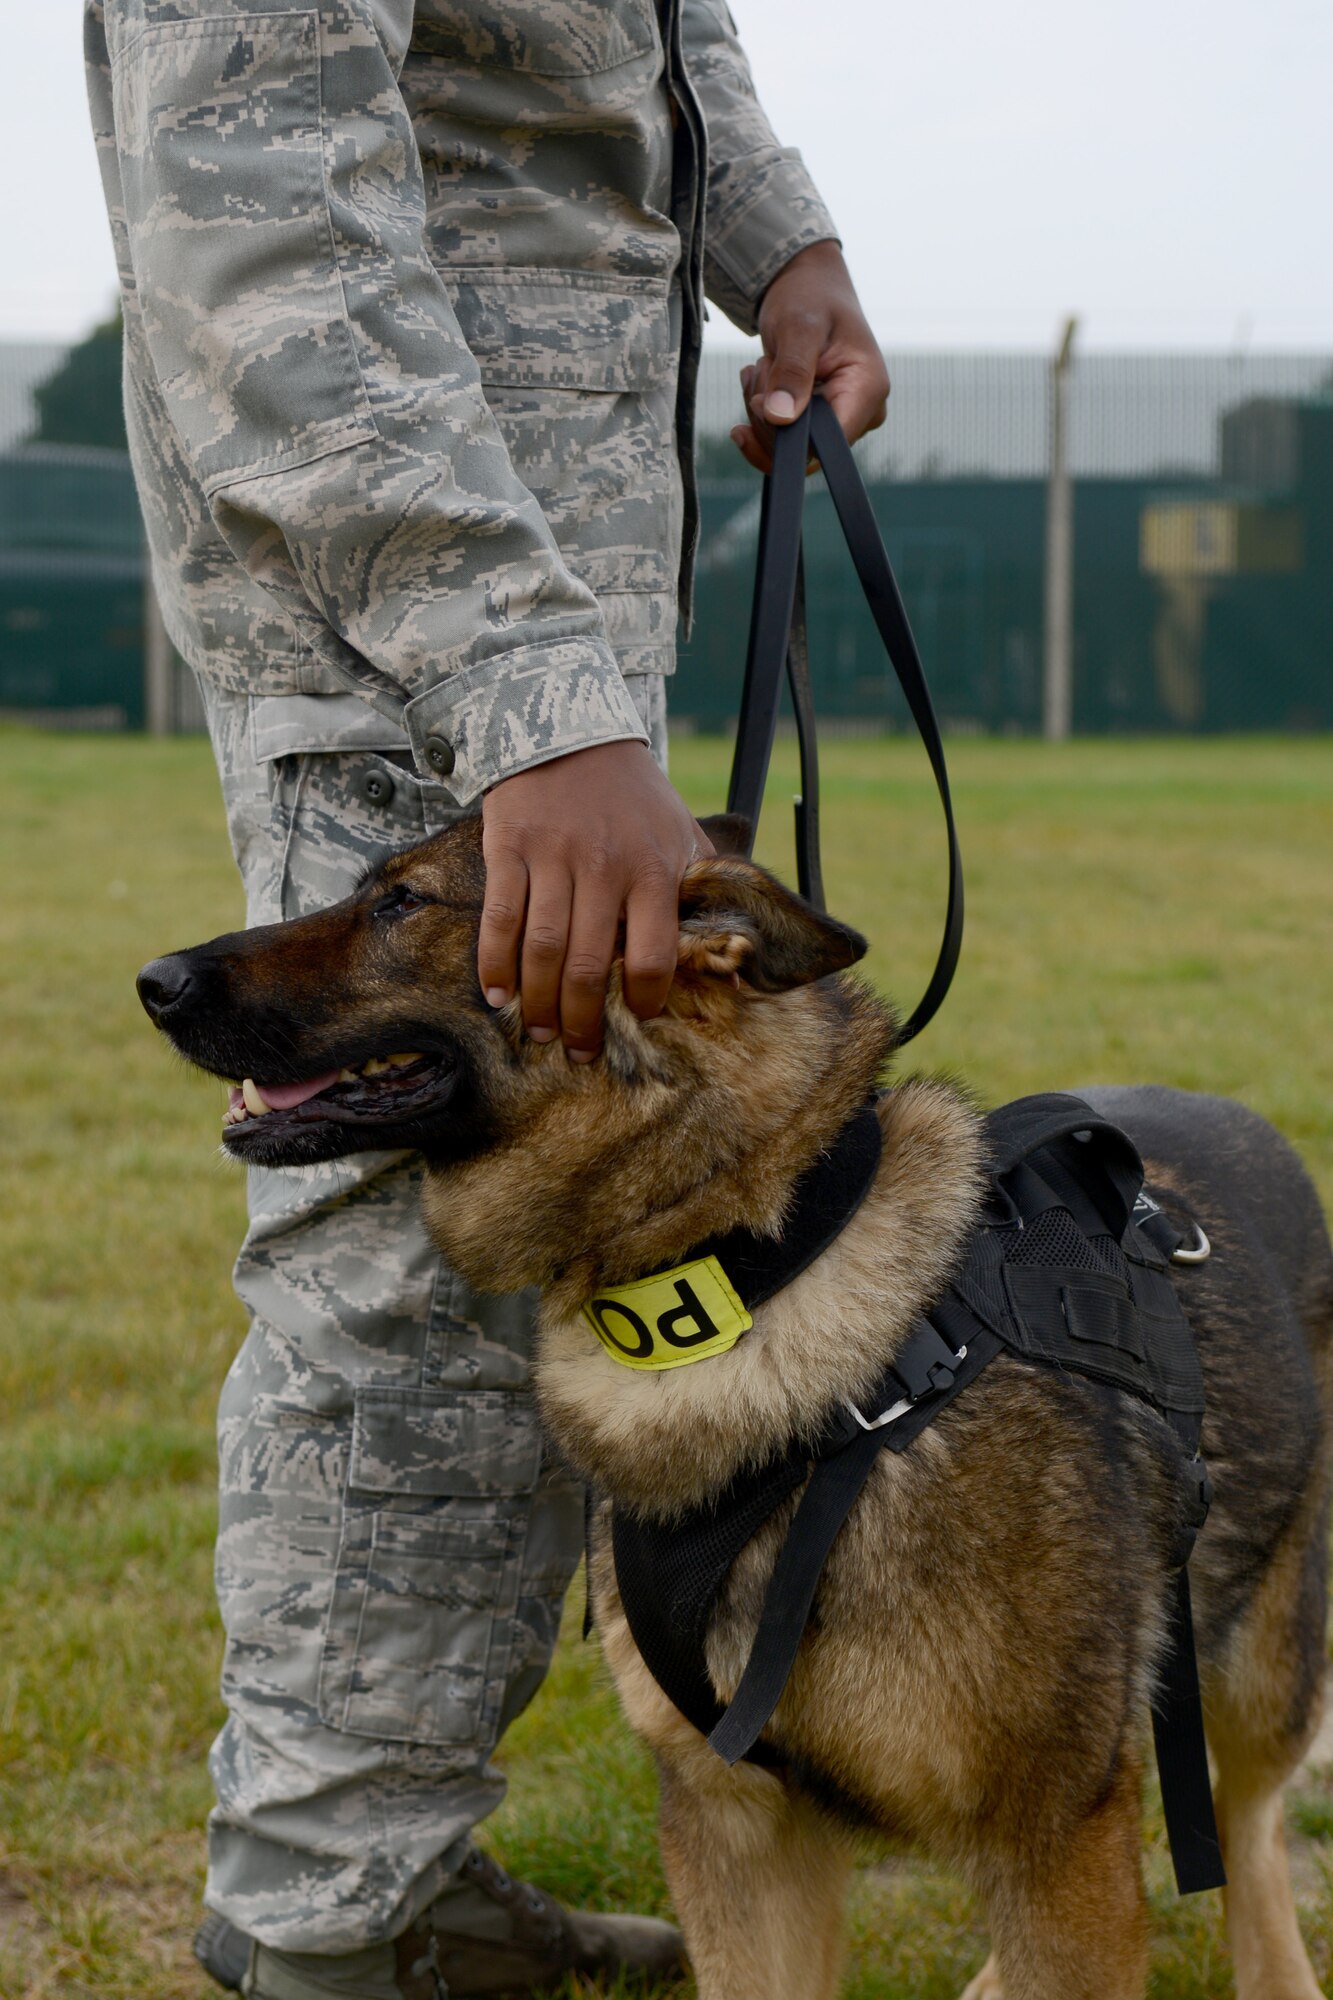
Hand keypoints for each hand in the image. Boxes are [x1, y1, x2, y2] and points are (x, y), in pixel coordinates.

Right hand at [478, 741, 712, 1058]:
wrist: (572, 732)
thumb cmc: (633, 797)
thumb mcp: (682, 835)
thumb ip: (703, 894)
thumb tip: (736, 968)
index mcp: (654, 870)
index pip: (652, 955)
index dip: (643, 999)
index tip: (636, 1017)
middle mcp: (604, 867)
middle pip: (587, 965)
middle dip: (581, 1019)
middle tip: (577, 1050)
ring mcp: (553, 858)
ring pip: (542, 949)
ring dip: (537, 1002)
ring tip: (538, 1031)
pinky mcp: (510, 847)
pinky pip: (499, 918)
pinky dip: (494, 963)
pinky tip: (497, 995)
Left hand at [730, 239, 889, 473]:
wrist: (808, 285)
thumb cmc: (810, 295)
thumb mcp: (798, 326)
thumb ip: (792, 371)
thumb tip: (780, 418)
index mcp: (868, 390)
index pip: (827, 445)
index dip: (786, 435)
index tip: (759, 401)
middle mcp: (862, 411)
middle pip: (805, 449)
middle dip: (767, 416)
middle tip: (761, 369)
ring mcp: (842, 417)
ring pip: (788, 444)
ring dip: (760, 410)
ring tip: (761, 367)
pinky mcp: (821, 419)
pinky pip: (783, 436)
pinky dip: (761, 412)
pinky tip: (758, 381)